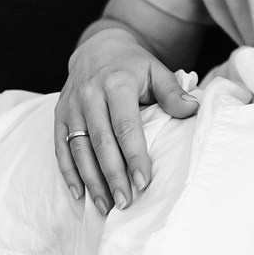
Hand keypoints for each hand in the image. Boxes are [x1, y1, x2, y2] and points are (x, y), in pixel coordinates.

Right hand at [55, 25, 198, 212]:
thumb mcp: (156, 70)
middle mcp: (89, 95)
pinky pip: (61, 147)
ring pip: (78, 149)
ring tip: (104, 206)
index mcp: (116, 83)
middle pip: (101, 142)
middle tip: (124, 203)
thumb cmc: (133, 65)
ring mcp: (71, 106)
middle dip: (112, 176)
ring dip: (91, 180)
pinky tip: (79, 194)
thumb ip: (173, 92)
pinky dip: (68, 172)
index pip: (125, 126)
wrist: (97, 48)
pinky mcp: (59, 115)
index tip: (143, 182)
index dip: (134, 156)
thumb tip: (193, 109)